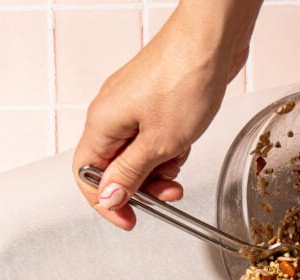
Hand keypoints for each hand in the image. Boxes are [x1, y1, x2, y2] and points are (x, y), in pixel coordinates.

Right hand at [73, 0, 261, 228]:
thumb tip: (110, 197)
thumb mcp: (159, 143)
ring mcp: (133, 107)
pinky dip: (170, 149)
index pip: (87, 176)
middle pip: (115, 168)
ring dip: (161, 169)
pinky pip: (155, 139)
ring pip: (138, 155)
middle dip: (143, 187)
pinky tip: (185, 144)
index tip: (129, 219)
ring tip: (180, 162)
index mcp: (102, 124)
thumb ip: (132, 174)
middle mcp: (111, 114)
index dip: (106, 203)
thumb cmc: (184, 79)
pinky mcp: (154, 103)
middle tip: (169, 196)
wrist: (211, 40)